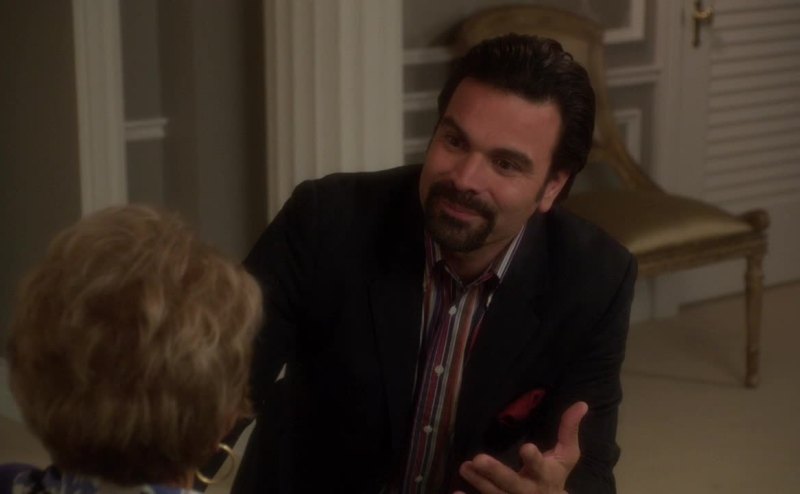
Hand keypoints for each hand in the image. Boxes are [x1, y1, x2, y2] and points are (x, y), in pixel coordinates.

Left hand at [455, 401, 587, 493]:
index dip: (533, 459)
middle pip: (512, 483)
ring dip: (479, 482)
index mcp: (545, 476)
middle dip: (496, 472)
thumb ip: (569, 430)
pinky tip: (456, 492)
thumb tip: (582, 403)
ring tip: (464, 466)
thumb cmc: (556, 476)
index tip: (526, 447)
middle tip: (478, 458)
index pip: (540, 466)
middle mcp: (528, 491)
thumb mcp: (567, 456)